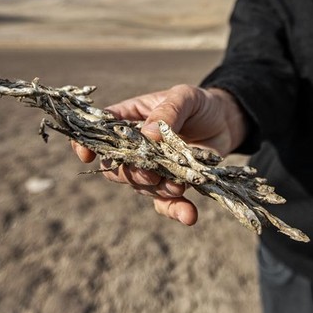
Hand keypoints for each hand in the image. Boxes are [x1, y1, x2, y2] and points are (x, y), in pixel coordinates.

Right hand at [70, 85, 247, 225]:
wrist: (225, 122)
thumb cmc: (199, 103)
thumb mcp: (185, 97)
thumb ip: (167, 112)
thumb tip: (147, 135)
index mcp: (129, 120)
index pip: (99, 132)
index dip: (87, 144)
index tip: (86, 156)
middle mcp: (135, 147)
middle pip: (116, 168)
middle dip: (130, 174)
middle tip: (152, 173)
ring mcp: (152, 168)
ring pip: (140, 187)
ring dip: (158, 190)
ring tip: (179, 185)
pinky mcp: (171, 185)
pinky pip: (165, 204)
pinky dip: (175, 210)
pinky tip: (189, 214)